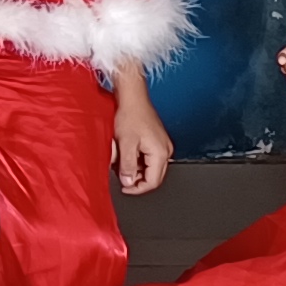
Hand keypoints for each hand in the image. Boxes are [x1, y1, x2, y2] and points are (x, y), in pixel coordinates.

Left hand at [111, 66, 173, 194]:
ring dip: (134, 167)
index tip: (124, 188)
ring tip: (121, 158)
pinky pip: (147, 157)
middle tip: (121, 173)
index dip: (137, 188)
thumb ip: (127, 166)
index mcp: (161, 153)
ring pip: (149, 167)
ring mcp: (162, 145)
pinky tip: (125, 151)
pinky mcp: (156, 140)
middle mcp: (165, 150)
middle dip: (136, 178)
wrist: (132, 97)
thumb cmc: (130, 114)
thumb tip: (128, 182)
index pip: (153, 182)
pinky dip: (136, 158)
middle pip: (153, 176)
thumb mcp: (125, 144)